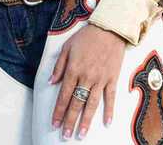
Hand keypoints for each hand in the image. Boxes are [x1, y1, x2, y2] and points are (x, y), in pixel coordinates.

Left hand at [49, 23, 125, 139]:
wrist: (109, 29)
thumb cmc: (86, 37)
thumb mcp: (67, 47)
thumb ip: (59, 66)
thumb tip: (50, 82)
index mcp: (73, 70)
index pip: (64, 95)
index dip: (58, 111)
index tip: (54, 124)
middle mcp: (86, 77)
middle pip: (76, 103)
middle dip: (70, 121)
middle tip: (65, 135)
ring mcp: (100, 79)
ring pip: (92, 104)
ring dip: (86, 121)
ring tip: (81, 134)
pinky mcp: (112, 78)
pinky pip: (110, 97)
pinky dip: (109, 111)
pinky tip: (107, 123)